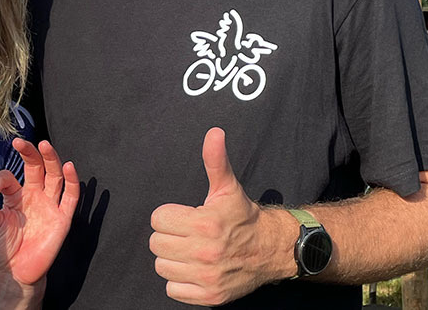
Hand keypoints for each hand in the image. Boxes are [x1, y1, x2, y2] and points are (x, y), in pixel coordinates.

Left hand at [0, 139, 79, 285]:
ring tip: (45, 145)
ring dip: (51, 160)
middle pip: (36, 167)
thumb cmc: (4, 249)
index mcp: (16, 196)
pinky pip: (70, 197)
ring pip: (54, 176)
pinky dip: (72, 181)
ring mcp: (49, 205)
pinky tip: (68, 167)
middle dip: (30, 154)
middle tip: (21, 142)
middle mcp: (35, 196)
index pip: (10, 177)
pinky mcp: (62, 218)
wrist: (17, 273)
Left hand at [150, 128, 290, 305]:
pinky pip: (172, 290)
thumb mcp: (227, 187)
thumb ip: (215, 160)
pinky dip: (180, 282)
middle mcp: (205, 253)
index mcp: (204, 224)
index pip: (157, 220)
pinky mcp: (209, 297)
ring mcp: (206, 277)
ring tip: (190, 251)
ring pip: (162, 267)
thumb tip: (214, 133)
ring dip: (173, 260)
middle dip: (169, 236)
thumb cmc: (243, 217)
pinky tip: (194, 269)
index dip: (169, 216)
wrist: (271, 250)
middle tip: (187, 233)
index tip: (185, 216)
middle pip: (156, 244)